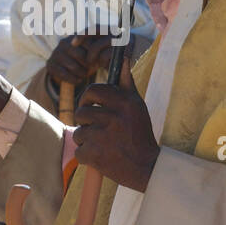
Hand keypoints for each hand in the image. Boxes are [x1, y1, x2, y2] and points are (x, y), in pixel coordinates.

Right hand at [47, 32, 114, 87]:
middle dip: (88, 64)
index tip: (98, 60)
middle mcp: (63, 42)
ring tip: (85, 75)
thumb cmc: (87, 61)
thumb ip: (105, 48)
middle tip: (91, 69)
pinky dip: (73, 79)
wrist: (68, 71)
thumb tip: (121, 49)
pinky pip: (63, 74)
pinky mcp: (50, 65)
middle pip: (81, 55)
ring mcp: (55, 53)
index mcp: (75, 36)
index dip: (95, 53)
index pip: (88, 43)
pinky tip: (79, 80)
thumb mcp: (95, 53)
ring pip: (73, 65)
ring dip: (81, 73)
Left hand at [73, 56, 158, 190]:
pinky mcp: (94, 155)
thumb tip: (124, 58)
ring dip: (86, 140)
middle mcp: (113, 117)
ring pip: (78, 133)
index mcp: (124, 103)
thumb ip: (127, 83)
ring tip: (103, 145)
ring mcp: (102, 137)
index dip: (86, 98)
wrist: (147, 167)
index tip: (89, 105)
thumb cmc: (140, 133)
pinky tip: (102, 157)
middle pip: (81, 112)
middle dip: (85, 122)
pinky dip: (87, 156)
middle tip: (97, 129)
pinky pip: (79, 151)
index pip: (92, 91)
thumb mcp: (138, 106)